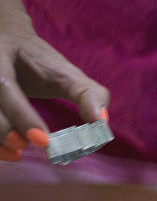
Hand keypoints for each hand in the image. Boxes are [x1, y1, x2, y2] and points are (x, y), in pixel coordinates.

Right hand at [0, 27, 109, 161]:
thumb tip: (102, 123)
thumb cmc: (40, 62)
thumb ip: (88, 94)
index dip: (22, 115)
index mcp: (0, 56)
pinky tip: (9, 154)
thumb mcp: (67, 72)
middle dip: (5, 129)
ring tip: (17, 154)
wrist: (9, 46)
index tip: (44, 140)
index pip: (5, 86)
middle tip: (25, 146)